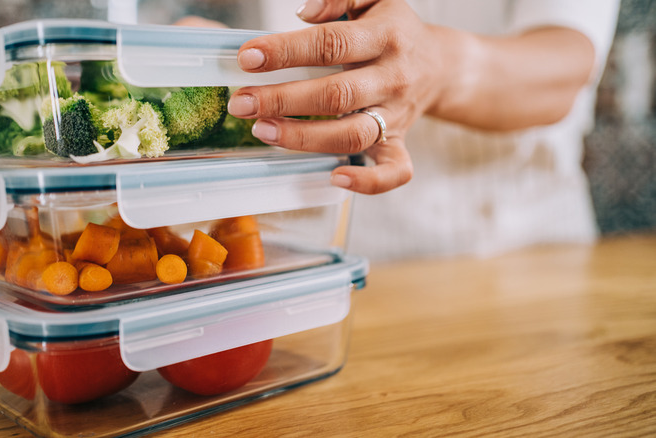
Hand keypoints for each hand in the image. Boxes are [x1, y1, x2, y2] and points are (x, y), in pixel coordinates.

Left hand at [228, 0, 446, 193]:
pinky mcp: (400, 143)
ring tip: (262, 131)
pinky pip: (394, 171)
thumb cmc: (391, 30)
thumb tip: (305, 12)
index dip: (287, 51)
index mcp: (384, 36)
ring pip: (352, 134)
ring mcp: (396, 115)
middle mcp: (391, 78)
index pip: (331, 44)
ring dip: (304, 138)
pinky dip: (368, 182)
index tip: (248, 57)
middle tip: (242, 103)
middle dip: (282, 100)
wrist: (439, 64)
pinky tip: (334, 177)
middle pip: (336, 95)